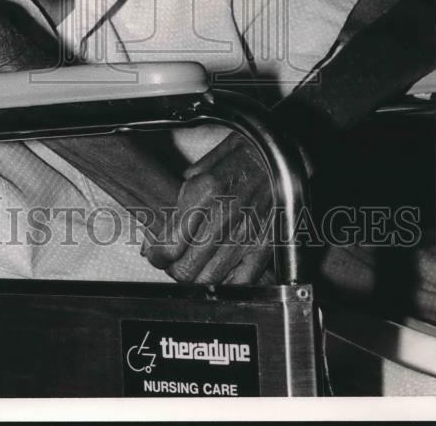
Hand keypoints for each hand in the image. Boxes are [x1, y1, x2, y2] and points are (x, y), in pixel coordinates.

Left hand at [141, 132, 273, 284]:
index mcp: (205, 192)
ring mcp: (247, 234)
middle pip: (187, 268)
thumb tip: (163, 219)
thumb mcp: (203, 165)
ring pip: (211, 279)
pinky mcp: (266, 244)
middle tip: (172, 262)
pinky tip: (220, 273)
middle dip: (173, 269)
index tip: (155, 253)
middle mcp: (224, 216)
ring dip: (196, 278)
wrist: (280, 153)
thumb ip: (182, 194)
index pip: (169, 244)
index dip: (156, 255)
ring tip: (193, 267)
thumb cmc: (242, 154)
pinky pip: (243, 280)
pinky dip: (227, 283)